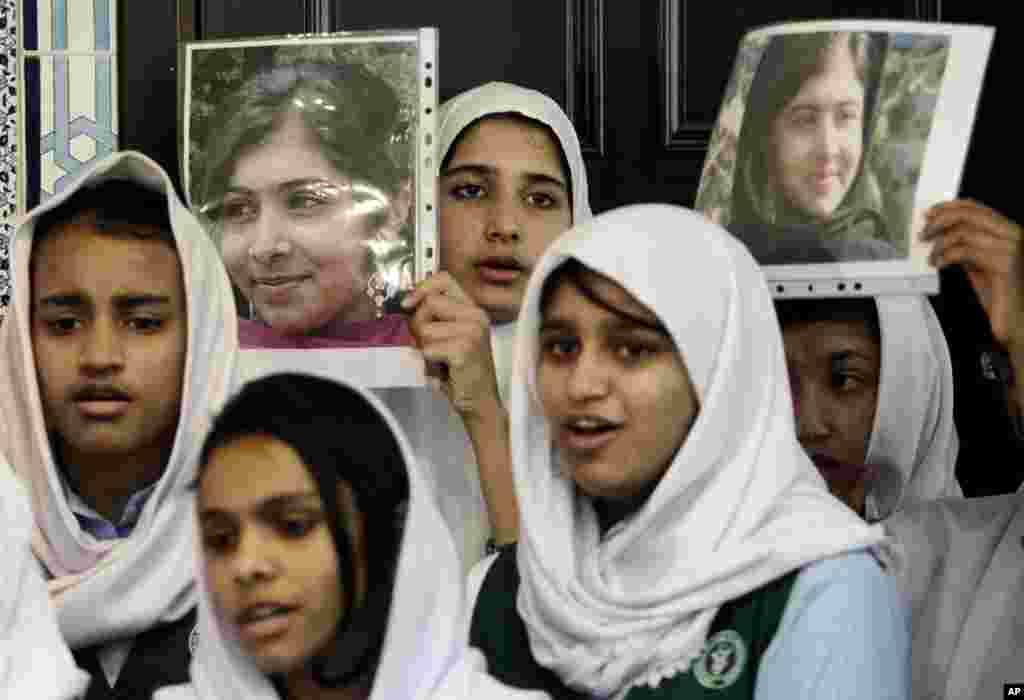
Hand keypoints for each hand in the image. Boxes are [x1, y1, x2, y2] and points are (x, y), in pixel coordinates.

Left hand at [402, 272, 502, 421]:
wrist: (480, 401)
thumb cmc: (461, 371)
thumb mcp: (449, 337)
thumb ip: (434, 318)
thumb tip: (406, 305)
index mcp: (473, 309)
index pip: (444, 279)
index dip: (422, 288)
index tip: (408, 303)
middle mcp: (476, 316)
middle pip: (429, 303)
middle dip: (419, 325)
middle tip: (428, 346)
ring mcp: (473, 331)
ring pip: (425, 328)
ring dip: (424, 347)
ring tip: (439, 360)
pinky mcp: (465, 349)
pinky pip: (428, 349)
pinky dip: (429, 363)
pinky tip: (443, 370)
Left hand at [923, 199, 1022, 345]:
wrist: (1016, 321)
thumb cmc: (1000, 296)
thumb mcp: (979, 265)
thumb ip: (967, 248)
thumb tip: (943, 236)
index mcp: (1008, 232)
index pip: (978, 208)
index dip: (950, 207)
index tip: (930, 213)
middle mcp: (1013, 235)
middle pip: (970, 214)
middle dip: (940, 221)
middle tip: (924, 234)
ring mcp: (1012, 248)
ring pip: (965, 232)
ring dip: (940, 244)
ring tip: (932, 257)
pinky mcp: (1005, 264)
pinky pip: (966, 251)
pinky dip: (946, 256)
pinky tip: (940, 264)